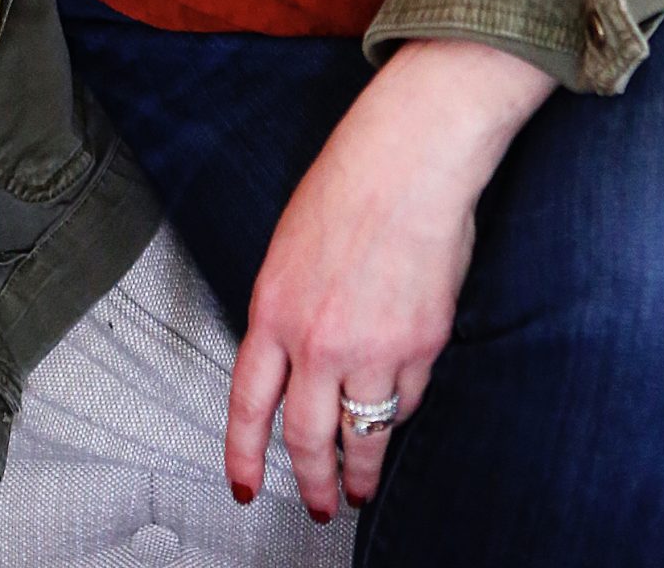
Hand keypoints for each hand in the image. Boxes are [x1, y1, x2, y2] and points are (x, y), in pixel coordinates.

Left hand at [224, 38, 555, 519]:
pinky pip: (407, 400)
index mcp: (273, 308)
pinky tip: (397, 411)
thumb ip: (288, 309)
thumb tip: (294, 359)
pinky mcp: (421, 346)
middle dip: (312, 483)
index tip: (246, 488)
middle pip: (307, 439)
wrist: (409, 158)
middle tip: (319, 505)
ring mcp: (372, 348)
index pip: (248, 404)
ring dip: (362, 472)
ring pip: (364, 436)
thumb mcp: (290, 248)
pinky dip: (400, 410)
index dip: (243, 455)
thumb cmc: (350, 185)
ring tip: (361, 487)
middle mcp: (317, 340)